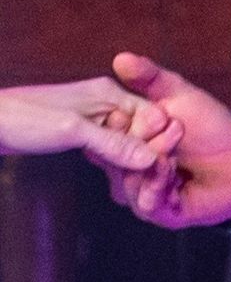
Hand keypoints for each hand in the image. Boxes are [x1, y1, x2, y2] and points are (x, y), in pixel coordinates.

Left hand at [0, 78, 181, 172]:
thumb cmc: (20, 119)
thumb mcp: (71, 131)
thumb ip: (113, 143)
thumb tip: (152, 159)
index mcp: (108, 93)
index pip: (154, 117)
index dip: (159, 143)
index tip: (159, 169)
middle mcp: (106, 103)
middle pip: (145, 131)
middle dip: (150, 156)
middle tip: (150, 185)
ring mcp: (95, 118)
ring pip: (130, 142)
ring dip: (134, 164)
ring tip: (137, 187)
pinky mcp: (83, 133)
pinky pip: (112, 149)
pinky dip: (117, 164)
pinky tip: (118, 180)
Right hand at [104, 54, 230, 228]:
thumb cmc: (209, 127)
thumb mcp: (179, 95)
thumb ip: (150, 78)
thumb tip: (121, 58)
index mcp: (124, 142)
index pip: (103, 135)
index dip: (119, 123)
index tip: (139, 110)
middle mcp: (127, 169)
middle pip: (115, 159)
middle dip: (140, 141)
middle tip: (171, 125)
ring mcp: (142, 193)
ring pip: (128, 183)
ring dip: (151, 163)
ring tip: (172, 150)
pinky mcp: (162, 214)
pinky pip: (148, 205)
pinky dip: (156, 187)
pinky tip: (168, 170)